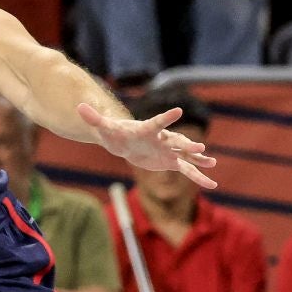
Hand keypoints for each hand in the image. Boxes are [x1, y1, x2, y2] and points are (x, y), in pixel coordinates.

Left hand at [79, 101, 217, 189]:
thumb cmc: (115, 133)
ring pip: (186, 155)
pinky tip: (212, 184)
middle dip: (187, 144)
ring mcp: (168, 150)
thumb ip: (94, 118)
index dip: (166, 118)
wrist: (125, 142)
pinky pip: (187, 170)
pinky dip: (198, 176)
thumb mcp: (104, 128)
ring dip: (198, 159)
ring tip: (212, 163)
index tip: (178, 111)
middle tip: (200, 148)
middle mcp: (162, 138)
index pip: (157, 123)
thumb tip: (78, 107)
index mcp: (147, 129)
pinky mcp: (170, 162)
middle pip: (176, 141)